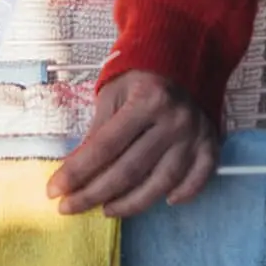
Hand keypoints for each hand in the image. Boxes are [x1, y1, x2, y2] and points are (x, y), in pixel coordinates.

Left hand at [48, 70, 218, 217]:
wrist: (183, 56)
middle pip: (130, 170)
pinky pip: (198, 179)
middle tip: (69, 208)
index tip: (54, 192)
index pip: (105, 146)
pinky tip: (163, 202)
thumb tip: (76, 169)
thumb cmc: (140, 75)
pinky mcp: (211, 144)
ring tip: (106, 209)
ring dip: (131, 203)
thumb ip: (98, 129)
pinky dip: (182, 194)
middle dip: (94, 194)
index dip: (77, 172)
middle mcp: (173, 120)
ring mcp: (195, 135)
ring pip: (161, 182)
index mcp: (146, 100)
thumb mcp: (112, 92)